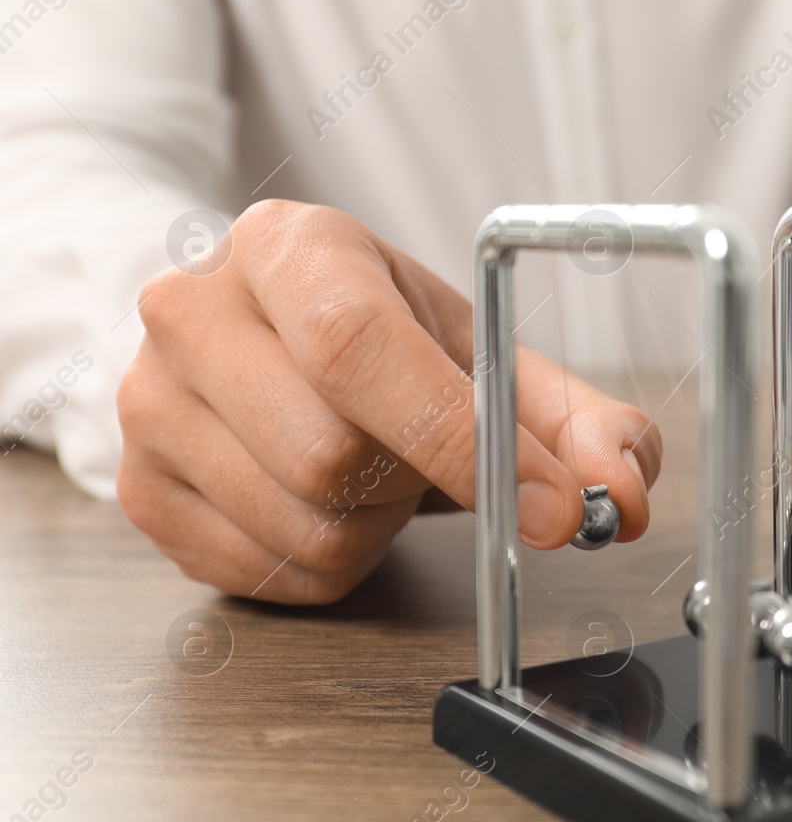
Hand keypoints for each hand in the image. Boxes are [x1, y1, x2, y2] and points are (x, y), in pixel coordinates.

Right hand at [117, 200, 660, 604]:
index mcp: (291, 247)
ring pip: (304, 526)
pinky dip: (329, 562)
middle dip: (410, 480)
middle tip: (416, 452)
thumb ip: (578, 420)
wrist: (271, 345)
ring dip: (373, 524)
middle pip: (329, 453)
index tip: (548, 507)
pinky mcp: (140, 490)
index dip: (460, 439)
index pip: (357, 347)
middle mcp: (194, 310)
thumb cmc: (390, 345)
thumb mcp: (489, 356)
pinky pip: (271, 573)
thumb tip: (622, 492)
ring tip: (367, 469)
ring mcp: (148, 402)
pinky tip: (328, 505)